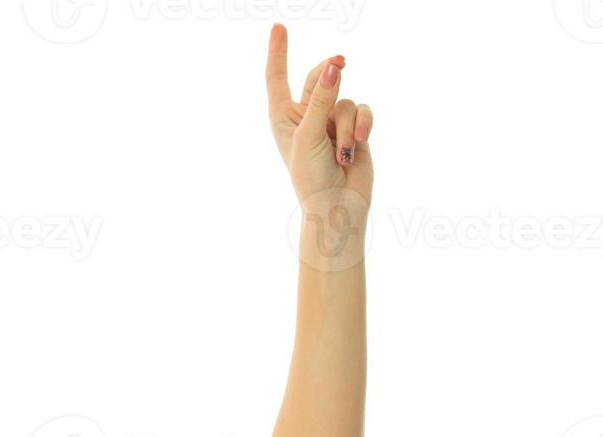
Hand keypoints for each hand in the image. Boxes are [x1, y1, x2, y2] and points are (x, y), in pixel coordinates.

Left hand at [264, 23, 374, 217]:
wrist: (336, 205)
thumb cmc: (310, 176)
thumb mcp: (309, 135)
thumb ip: (322, 99)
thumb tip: (333, 66)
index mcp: (283, 117)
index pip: (278, 78)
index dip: (278, 53)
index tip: (279, 27)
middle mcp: (306, 115)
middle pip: (319, 77)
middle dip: (330, 72)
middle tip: (340, 61)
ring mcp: (331, 121)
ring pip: (345, 99)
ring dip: (345, 126)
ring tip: (341, 153)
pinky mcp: (354, 128)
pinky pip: (362, 110)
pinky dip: (361, 126)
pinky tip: (358, 145)